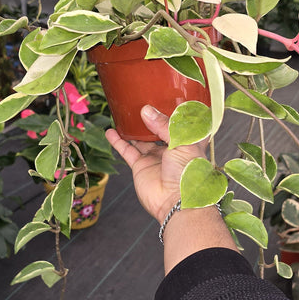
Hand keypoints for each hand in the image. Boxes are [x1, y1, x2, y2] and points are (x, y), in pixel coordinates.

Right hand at [105, 105, 206, 223]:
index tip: (168, 97)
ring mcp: (155, 158)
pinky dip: (118, 141)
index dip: (177, 112)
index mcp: (188, 142)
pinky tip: (110, 131)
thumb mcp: (181, 142)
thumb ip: (164, 125)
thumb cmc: (187, 173)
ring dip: (133, 128)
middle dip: (151, 118)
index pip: (182, 124)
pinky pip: (127, 150)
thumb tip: (146, 111)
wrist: (176, 202)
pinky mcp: (140, 167)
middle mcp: (171, 149)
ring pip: (141, 139)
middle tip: (140, 102)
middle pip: (159, 129)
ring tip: (124, 113)